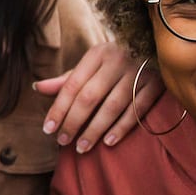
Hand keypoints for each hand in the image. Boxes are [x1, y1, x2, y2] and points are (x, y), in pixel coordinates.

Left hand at [34, 43, 162, 152]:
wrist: (158, 47)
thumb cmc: (116, 62)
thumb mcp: (92, 64)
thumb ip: (67, 79)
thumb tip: (37, 88)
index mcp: (98, 54)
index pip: (72, 84)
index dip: (58, 108)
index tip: (48, 130)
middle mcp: (118, 60)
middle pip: (90, 96)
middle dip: (74, 121)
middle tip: (63, 141)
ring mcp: (139, 72)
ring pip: (113, 106)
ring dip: (95, 129)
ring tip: (81, 147)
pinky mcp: (157, 84)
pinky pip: (137, 110)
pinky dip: (122, 127)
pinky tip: (108, 142)